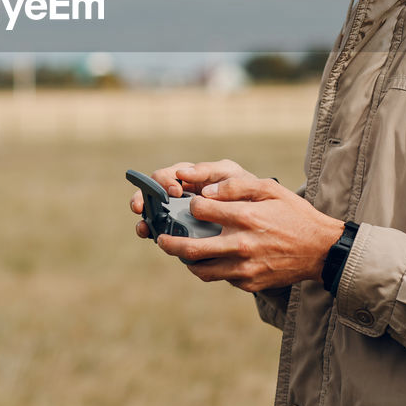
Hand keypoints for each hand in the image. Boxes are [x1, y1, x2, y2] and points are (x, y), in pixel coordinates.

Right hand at [131, 160, 256, 238]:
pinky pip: (161, 227)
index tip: (175, 191)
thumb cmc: (246, 190)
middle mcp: (182, 191)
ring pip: (153, 208)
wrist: (263, 218)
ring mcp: (179, 209)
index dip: (166, 180)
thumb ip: (211, 172)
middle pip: (154, 189)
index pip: (170, 174)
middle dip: (145, 196)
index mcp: (193, 176)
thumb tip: (184, 174)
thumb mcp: (233, 176)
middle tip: (143, 206)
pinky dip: (151, 228)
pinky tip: (149, 234)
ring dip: (144, 215)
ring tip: (143, 225)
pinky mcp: (180, 227)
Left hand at [154, 177, 345, 292]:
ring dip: (185, 261)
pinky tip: (210, 259)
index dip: (191, 205)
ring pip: (201, 270)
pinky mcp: (249, 283)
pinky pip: (221, 278)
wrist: (321, 250)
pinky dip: (211, 269)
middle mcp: (240, 245)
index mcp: (244, 217)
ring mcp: (244, 268)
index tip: (192, 205)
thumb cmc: (294, 214)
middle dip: (169, 242)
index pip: (200, 210)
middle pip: (190, 248)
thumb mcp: (270, 190)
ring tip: (180, 252)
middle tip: (160, 238)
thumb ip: (237, 186)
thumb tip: (207, 192)